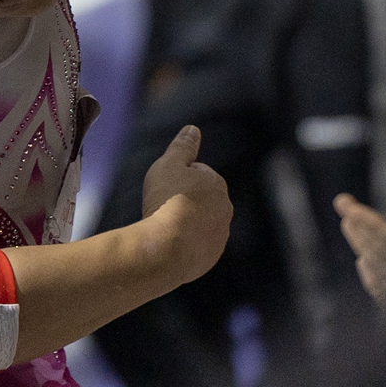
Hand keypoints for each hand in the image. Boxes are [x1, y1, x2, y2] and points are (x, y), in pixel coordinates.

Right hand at [141, 126, 232, 284]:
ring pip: (199, 223)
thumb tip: (193, 129)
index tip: (163, 185)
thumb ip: (182, 146)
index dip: (176, 176)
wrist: (167, 248)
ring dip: (184, 222)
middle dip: (183, 199)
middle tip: (161, 204)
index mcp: (217, 184)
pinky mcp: (210, 258)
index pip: (197, 172)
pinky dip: (183, 243)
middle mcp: (225, 210)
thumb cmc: (167, 201)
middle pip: (200, 198)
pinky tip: (167, 243)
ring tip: (162, 225)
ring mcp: (219, 236)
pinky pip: (195, 246)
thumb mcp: (169, 164)